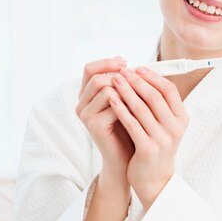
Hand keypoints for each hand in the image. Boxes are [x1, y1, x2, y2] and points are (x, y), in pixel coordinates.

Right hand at [76, 58, 133, 180]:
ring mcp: (85, 115)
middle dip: (118, 75)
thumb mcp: (124, 101)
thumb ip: (121, 84)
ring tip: (139, 93)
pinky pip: (113, 104)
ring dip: (126, 88)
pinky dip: (128, 102)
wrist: (127, 158)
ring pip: (105, 88)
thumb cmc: (128, 128)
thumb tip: (128, 64)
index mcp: (86, 95)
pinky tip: (139, 108)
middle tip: (136, 78)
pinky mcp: (94, 125)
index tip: (126, 62)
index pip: (89, 69)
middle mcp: (81, 104)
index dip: (107, 62)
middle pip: (96, 77)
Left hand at [109, 66, 188, 209]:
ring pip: (141, 108)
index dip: (152, 77)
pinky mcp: (148, 149)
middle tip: (123, 70)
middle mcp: (175, 128)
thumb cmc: (154, 146)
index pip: (169, 90)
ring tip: (114, 80)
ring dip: (126, 91)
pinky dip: (121, 109)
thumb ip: (157, 104)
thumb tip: (142, 75)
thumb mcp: (163, 125)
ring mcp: (162, 139)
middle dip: (137, 81)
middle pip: (155, 97)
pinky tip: (111, 99)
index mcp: (181, 119)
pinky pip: (132, 124)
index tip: (138, 68)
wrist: (154, 180)